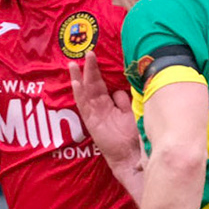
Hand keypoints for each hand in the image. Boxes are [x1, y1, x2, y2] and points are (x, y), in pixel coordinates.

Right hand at [68, 52, 140, 168]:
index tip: (96, 57)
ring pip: (85, 92)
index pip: (102, 84)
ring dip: (80, 77)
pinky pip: (83, 105)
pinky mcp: (91, 122)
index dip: (99, 72)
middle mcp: (100, 107)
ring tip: (74, 64)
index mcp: (110, 104)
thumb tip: (119, 90)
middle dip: (90, 69)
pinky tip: (76, 83)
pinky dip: (79, 94)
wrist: (132, 156)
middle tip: (87, 52)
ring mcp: (94, 114)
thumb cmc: (135, 135)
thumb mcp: (132, 112)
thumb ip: (125, 100)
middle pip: (93, 85)